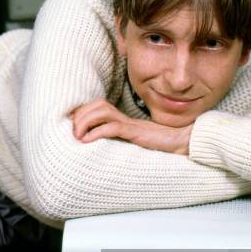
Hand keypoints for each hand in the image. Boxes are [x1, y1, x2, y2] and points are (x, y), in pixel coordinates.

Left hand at [70, 98, 191, 154]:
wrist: (179, 144)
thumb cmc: (155, 145)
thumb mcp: (130, 143)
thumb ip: (116, 140)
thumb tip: (96, 146)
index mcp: (122, 119)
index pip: (97, 106)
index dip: (81, 113)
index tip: (71, 128)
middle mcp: (124, 117)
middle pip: (97, 105)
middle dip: (80, 117)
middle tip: (73, 134)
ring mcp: (130, 124)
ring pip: (102, 112)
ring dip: (85, 122)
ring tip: (78, 136)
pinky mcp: (135, 132)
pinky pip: (113, 127)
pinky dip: (97, 132)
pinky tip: (87, 141)